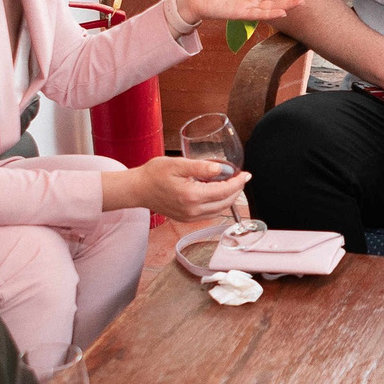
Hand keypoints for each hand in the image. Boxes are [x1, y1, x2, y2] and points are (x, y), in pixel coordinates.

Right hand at [128, 156, 249, 221]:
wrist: (137, 189)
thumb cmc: (154, 174)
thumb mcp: (177, 164)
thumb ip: (200, 167)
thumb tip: (221, 168)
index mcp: (191, 196)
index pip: (224, 191)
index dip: (238, 183)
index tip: (246, 174)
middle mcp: (192, 210)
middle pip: (225, 203)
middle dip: (236, 191)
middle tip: (241, 178)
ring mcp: (189, 217)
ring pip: (218, 210)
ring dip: (228, 198)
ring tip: (231, 184)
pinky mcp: (186, 218)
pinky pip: (209, 213)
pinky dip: (217, 203)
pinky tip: (216, 192)